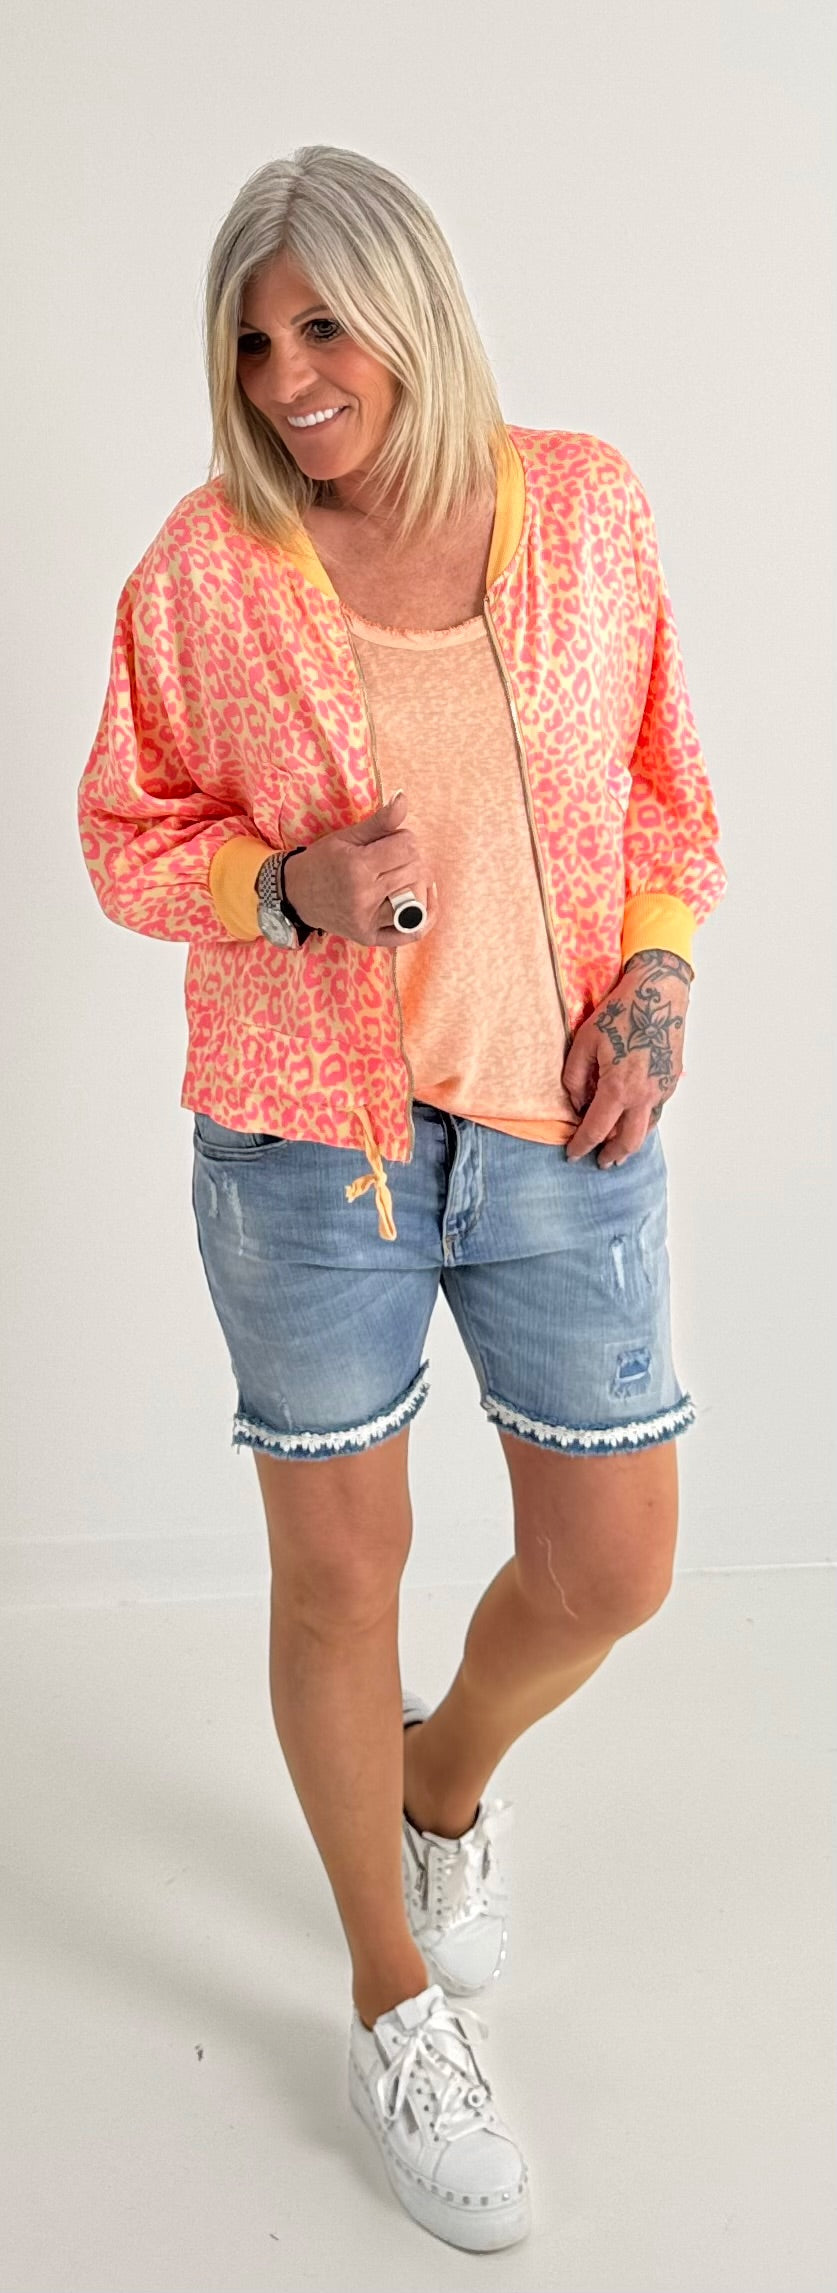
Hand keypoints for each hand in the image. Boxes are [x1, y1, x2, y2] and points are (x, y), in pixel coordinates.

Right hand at [285, 790, 437, 948]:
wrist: (295, 895)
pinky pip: (411, 932)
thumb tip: (404, 798)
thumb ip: (379, 821)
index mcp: (358, 867)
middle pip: (415, 871)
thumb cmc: (322, 862)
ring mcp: (367, 921)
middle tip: (397, 858)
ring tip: (406, 877)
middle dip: (411, 859)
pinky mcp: (369, 937)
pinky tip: (425, 902)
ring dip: (418, 885)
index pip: (407, 848)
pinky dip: (424, 918)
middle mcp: (364, 896)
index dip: (404, 839)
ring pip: (417, 900)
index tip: (393, 840)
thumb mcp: (347, 837)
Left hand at [561, 948, 692, 1165]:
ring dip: (629, 1142)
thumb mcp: (585, 1042)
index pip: (595, 1129)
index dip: (581, 1145)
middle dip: (611, 1156)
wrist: (659, 993)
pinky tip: (632, 1119)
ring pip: (645, 1129)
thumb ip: (576, 1079)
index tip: (572, 1153)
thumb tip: (579, 1104)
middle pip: (627, 1142)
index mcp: (618, 1087)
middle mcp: (644, 1095)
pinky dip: (642, 1121)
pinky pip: (655, 1110)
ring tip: (616, 1148)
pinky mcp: (672, 1081)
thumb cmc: (620, 1012)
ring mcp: (662, 1090)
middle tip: (600, 1162)